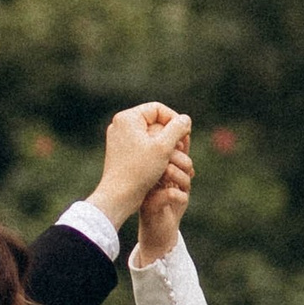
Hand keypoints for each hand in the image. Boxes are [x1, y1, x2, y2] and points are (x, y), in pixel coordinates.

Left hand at [93, 101, 192, 230]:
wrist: (118, 195)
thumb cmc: (140, 170)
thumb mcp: (164, 147)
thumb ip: (177, 129)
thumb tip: (185, 119)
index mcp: (128, 118)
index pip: (158, 109)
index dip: (175, 120)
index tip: (185, 135)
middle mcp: (120, 124)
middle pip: (153, 120)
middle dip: (169, 133)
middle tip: (181, 147)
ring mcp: (118, 138)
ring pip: (149, 134)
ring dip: (163, 143)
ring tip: (172, 156)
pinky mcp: (120, 151)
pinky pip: (141, 145)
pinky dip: (153, 151)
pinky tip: (161, 163)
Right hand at [133, 138, 193, 261]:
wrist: (159, 235)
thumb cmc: (168, 204)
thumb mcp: (177, 177)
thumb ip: (180, 157)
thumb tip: (186, 135)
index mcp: (148, 167)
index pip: (163, 146)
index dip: (179, 150)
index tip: (187, 166)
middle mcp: (143, 177)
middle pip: (166, 155)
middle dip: (184, 162)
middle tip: (189, 173)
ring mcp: (145, 191)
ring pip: (169, 171)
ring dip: (184, 180)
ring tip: (185, 188)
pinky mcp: (150, 207)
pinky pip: (172, 193)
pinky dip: (182, 197)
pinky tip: (182, 200)